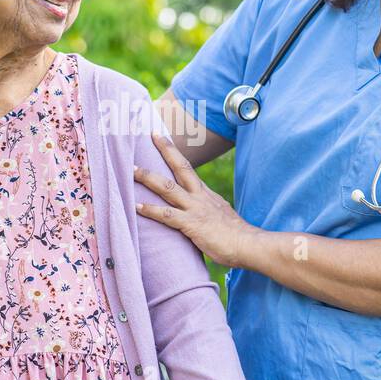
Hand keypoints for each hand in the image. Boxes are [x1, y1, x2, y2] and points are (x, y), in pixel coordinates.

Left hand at [133, 133, 256, 266]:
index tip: (162, 139)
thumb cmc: (235, 237)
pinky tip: (136, 206)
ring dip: (148, 178)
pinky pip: (166, 215)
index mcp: (206, 194)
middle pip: (180, 167)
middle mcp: (200, 196)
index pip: (187, 169)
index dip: (174, 154)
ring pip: (168, 188)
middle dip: (166, 150)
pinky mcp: (192, 224)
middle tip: (151, 134)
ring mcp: (195, 209)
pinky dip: (150, 210)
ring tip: (131, 170)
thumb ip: (207, 213)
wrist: (248, 245)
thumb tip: (200, 216)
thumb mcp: (220, 217)